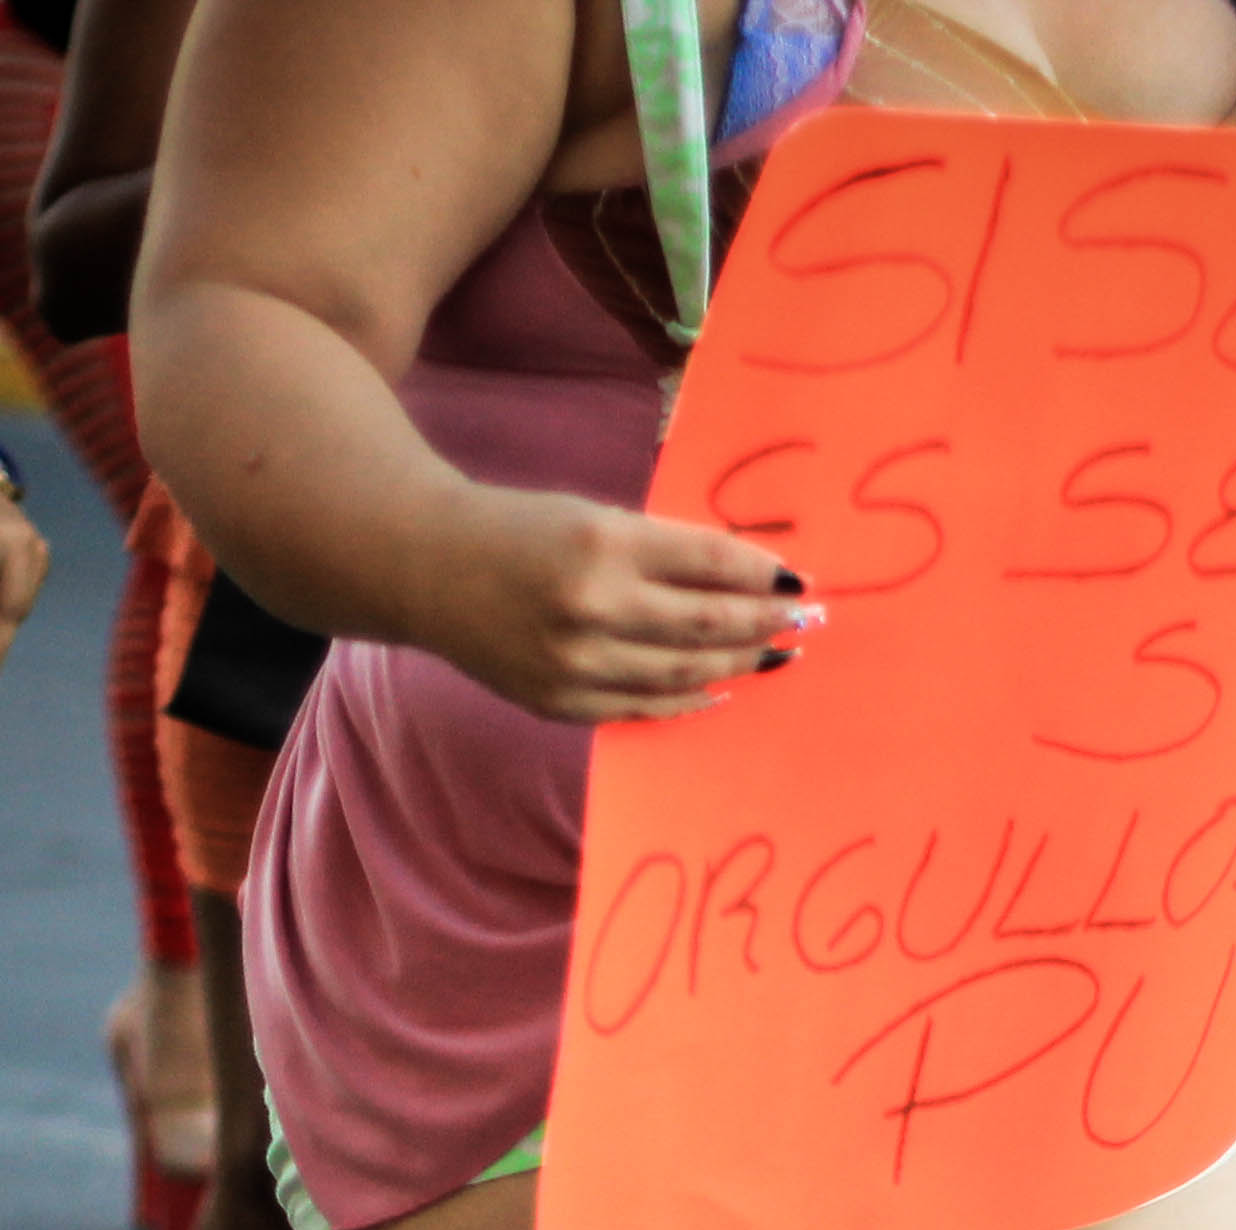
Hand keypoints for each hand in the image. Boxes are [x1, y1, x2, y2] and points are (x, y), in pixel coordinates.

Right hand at [419, 493, 796, 725]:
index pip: (710, 564)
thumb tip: (742, 579)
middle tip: (808, 623)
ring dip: (738, 665)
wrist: (427, 567)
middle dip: (766, 623)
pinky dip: (687, 702)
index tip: (800, 582)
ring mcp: (574, 662)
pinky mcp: (558, 701)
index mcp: (605, 541)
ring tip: (776, 655)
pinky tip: (721, 689)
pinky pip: (641, 708)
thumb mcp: (593, 514)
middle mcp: (592, 605)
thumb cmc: (520, 530)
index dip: (763, 575)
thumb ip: (660, 550)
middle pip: (707, 624)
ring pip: (682, 673)